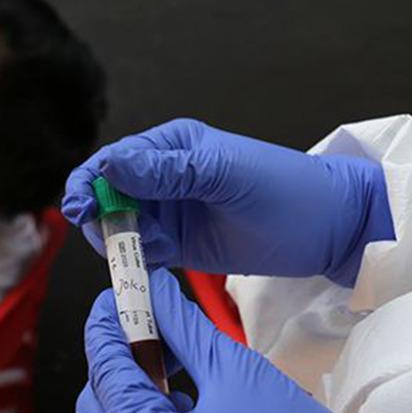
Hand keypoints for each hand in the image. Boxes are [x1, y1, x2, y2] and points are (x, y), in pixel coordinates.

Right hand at [63, 119, 392, 285]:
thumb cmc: (286, 191)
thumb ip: (166, 172)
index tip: (79, 208)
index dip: (90, 182)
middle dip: (99, 215)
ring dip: (118, 239)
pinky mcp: (180, 244)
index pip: (114, 160)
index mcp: (173, 146)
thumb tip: (109, 164)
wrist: (331, 230)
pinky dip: (135, 259)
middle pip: (109, 193)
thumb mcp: (224, 176)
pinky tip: (144, 266)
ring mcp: (172, 211)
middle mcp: (165, 176)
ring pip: (121, 225)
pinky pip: (142, 250)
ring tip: (137, 252)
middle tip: (106, 239)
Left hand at [75, 270, 398, 412]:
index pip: (107, 369)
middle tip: (151, 330)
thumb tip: (154, 292)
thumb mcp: (234, 372)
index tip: (114, 299)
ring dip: (127, 398)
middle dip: (120, 361)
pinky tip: (179, 410)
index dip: (107, 323)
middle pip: (97, 401)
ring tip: (171, 375)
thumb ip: (183, 327)